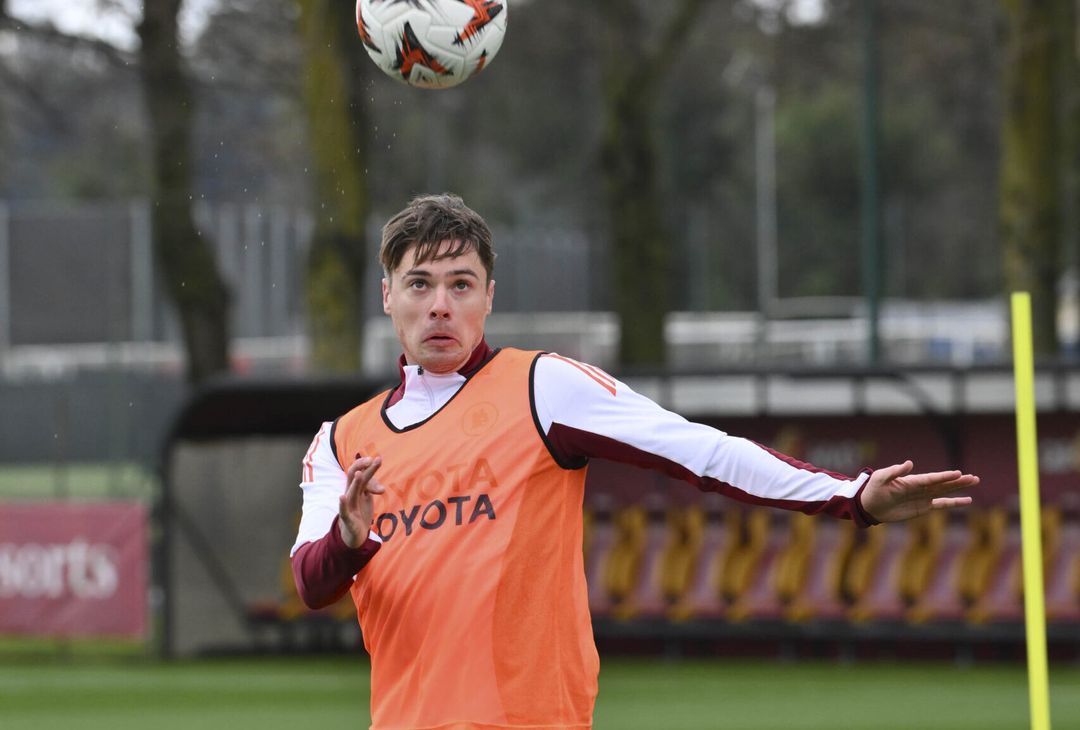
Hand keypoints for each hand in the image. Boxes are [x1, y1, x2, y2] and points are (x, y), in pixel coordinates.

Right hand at [338, 455, 385, 547]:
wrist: (353, 534)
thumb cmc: (359, 512)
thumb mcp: (366, 498)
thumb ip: (372, 489)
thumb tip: (382, 488)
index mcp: (355, 489)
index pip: (359, 472)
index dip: (366, 465)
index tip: (377, 458)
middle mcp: (350, 494)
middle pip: (356, 478)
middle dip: (363, 467)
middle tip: (372, 459)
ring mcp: (348, 506)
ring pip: (351, 492)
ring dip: (355, 483)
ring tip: (359, 473)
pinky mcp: (347, 519)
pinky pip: (343, 510)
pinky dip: (342, 504)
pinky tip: (341, 497)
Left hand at [859, 460, 978, 523]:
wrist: (869, 506)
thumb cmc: (874, 490)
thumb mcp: (881, 478)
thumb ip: (895, 471)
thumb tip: (909, 463)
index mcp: (911, 480)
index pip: (932, 478)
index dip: (945, 477)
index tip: (958, 473)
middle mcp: (920, 487)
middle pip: (943, 484)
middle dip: (958, 481)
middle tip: (975, 477)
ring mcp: (923, 497)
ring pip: (945, 492)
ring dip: (959, 488)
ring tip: (974, 481)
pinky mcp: (923, 507)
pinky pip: (942, 504)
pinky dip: (954, 503)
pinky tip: (967, 501)